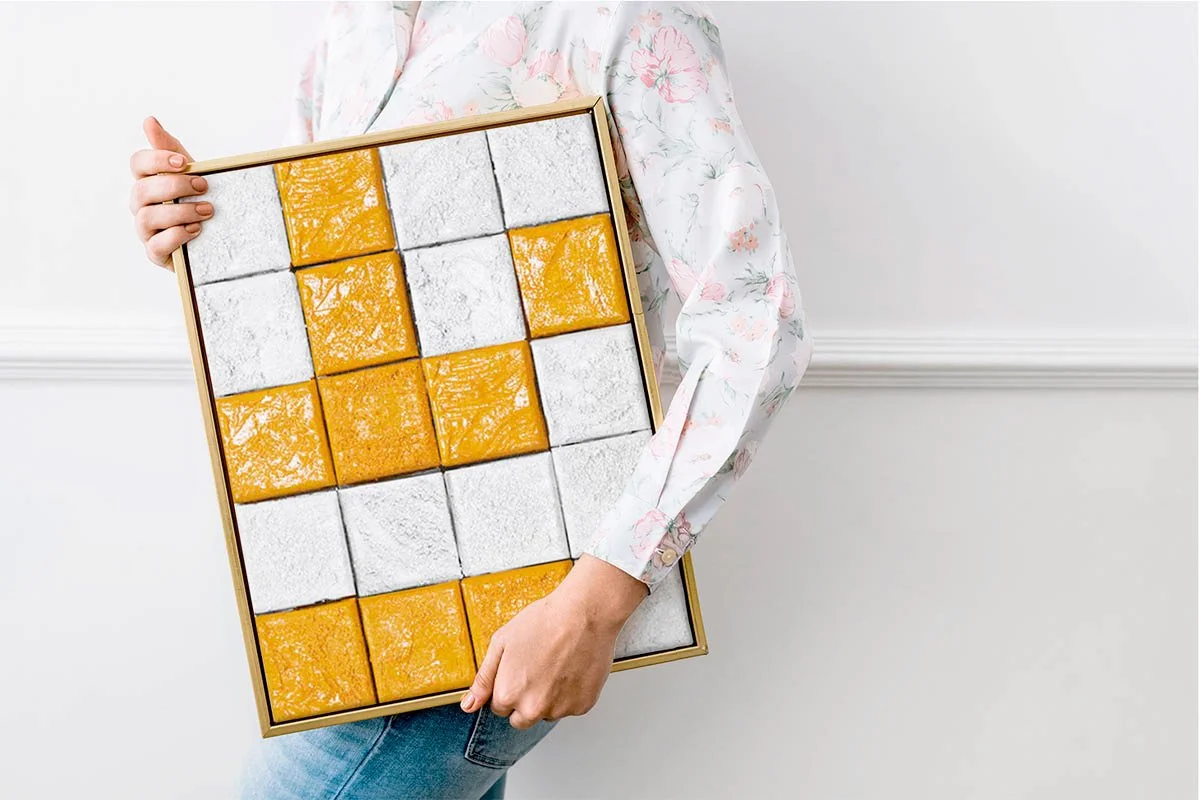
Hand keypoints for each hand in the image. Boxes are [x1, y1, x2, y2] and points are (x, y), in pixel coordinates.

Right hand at [129, 117, 210, 269]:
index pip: (137, 164)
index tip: (184, 163)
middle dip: (174, 186)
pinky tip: (197, 230)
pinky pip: (156, 245)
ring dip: (180, 211)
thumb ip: (171, 149)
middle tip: (203, 186)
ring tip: (207, 211)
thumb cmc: (197, 200)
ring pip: (147, 217)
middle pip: (142, 190)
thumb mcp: (190, 174)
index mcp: (147, 181)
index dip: (157, 160)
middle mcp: (140, 205)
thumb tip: (149, 121)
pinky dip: (177, 235)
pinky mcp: (155, 253)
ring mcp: (145, 230)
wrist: (214, 237)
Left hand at [460, 554, 648, 728]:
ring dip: (548, 697)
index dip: (508, 686)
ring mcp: (560, 709)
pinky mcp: (583, 705)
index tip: (519, 669)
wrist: (584, 613)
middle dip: (525, 701)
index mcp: (508, 694)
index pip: (499, 707)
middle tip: (536, 670)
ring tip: (556, 665)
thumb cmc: (543, 621)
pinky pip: (570, 706)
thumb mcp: (501, 643)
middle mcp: (533, 709)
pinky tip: (571, 668)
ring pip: (547, 713)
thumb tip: (468, 705)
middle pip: (521, 719)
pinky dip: (570, 693)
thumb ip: (484, 678)